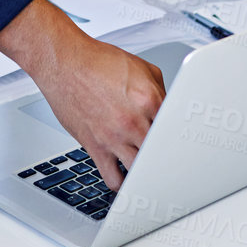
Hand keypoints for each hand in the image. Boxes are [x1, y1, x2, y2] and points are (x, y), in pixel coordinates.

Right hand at [0, 0, 165, 189]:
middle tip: (168, 159)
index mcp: (149, 100)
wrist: (65, 63)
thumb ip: (159, 92)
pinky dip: (122, 183)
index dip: (179, 138)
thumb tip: (167, 111)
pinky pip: (113, 178)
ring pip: (141, 170)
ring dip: (146, 171)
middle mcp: (134, 121)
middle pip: (161, 153)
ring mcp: (114, 137)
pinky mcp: (95, 147)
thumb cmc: (98, 62)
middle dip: (165, 155)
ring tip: (149, 170)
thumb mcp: (141, 67)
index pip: (175, 130)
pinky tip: (125, 178)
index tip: (181, 145)